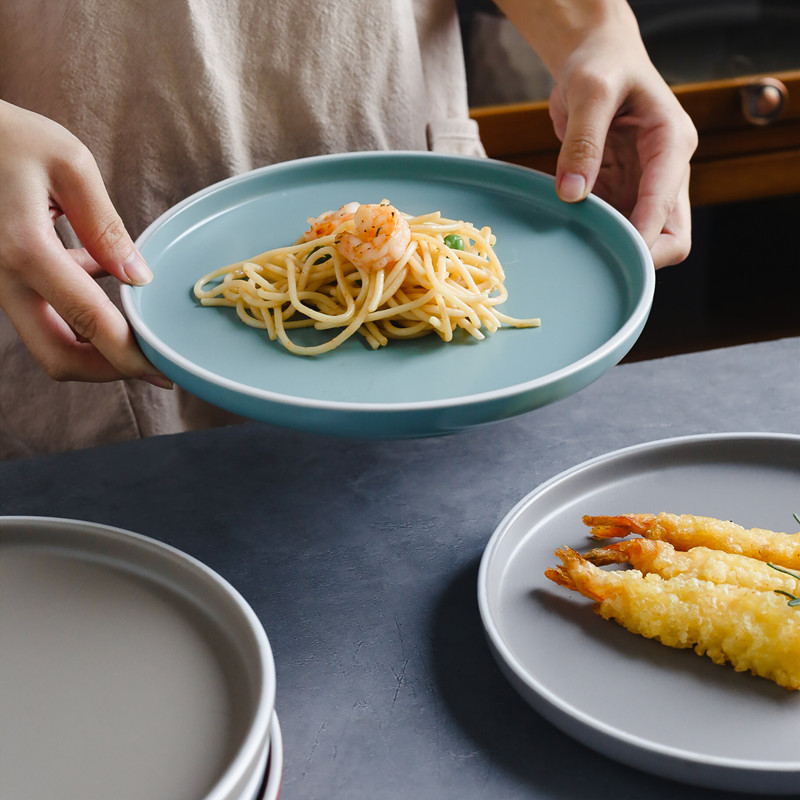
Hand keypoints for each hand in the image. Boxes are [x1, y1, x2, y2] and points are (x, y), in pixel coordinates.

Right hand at [0, 100, 171, 384]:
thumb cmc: (8, 137)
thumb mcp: (69, 165)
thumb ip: (105, 226)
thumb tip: (138, 278)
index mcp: (26, 249)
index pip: (89, 321)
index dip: (130, 355)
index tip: (164, 370)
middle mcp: (4, 277)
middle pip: (58, 356)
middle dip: (109, 370)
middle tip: (152, 366)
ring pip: (49, 341)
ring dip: (96, 345)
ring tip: (141, 330)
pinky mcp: (1, 279)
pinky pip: (42, 313)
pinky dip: (78, 316)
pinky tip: (106, 282)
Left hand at [548, 27, 696, 267]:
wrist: (597, 57)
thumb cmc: (600, 64)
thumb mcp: (590, 90)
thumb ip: (582, 141)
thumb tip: (573, 192)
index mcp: (672, 142)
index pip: (667, 204)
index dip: (645, 235)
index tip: (619, 255)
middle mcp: (667, 169)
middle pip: (673, 235)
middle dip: (644, 254)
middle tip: (600, 264)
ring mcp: (646, 184)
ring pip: (647, 237)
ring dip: (619, 248)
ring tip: (581, 252)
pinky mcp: (623, 190)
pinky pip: (618, 225)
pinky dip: (601, 236)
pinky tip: (574, 237)